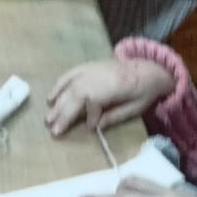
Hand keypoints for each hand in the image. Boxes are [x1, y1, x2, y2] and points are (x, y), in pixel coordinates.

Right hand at [45, 57, 174, 135]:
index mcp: (114, 85)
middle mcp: (98, 75)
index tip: (91, 127)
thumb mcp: (136, 107)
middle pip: (76, 94)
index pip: (95, 100)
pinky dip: (58, 86)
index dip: (91, 115)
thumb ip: (116, 116)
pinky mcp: (86, 67)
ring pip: (69, 86)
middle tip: (53, 130)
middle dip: (64, 112)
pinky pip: (68, 75)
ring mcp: (90, 69)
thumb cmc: (144, 92)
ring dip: (57, 103)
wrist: (148, 68)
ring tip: (48, 119)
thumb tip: (96, 127)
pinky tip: (50, 98)